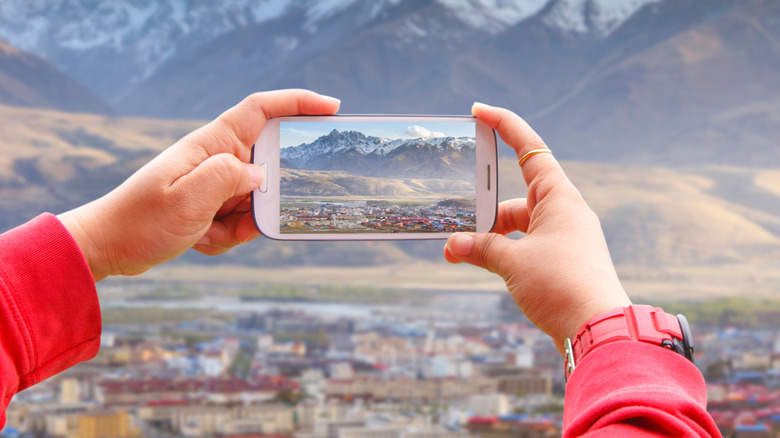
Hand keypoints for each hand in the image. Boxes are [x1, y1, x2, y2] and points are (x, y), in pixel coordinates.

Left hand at [59, 89, 340, 280]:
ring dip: (240, 225)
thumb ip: (227, 178)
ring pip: (257, 201)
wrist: (107, 246)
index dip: (298, 103)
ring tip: (205, 233)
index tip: (332, 108)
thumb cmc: (140, 220)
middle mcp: (217, 158)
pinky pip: (242, 221)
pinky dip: (227, 236)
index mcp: (211, 145)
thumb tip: (262, 175)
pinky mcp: (213, 204)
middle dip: (268, 196)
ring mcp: (216, 182)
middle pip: (268, 165)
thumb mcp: (187, 200)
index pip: (262, 109)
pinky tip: (199, 240)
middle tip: (246, 216)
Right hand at [444, 103, 630, 353]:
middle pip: (516, 196)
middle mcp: (565, 212)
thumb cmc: (561, 285)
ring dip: (491, 237)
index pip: (529, 149)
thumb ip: (480, 248)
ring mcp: (566, 238)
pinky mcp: (564, 261)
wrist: (599, 330)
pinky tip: (486, 265)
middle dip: (484, 209)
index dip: (504, 126)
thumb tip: (452, 246)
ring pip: (519, 225)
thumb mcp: (512, 262)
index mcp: (559, 197)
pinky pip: (527, 245)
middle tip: (457, 222)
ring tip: (462, 253)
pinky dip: (505, 252)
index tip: (480, 111)